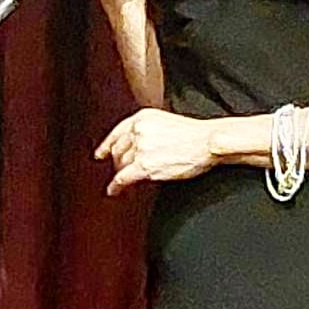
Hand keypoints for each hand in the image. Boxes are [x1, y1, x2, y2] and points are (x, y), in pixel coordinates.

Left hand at [95, 109, 215, 194]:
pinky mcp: (143, 166)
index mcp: (143, 117)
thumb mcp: (168, 123)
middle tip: (120, 170)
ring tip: (121, 183)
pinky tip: (114, 191)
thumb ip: (149, 131)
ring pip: (120, 165)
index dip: (106, 145)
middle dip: (117, 162)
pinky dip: (116, 186)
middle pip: (117, 150)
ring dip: (120, 174)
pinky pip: (122, 178)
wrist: (207, 142)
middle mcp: (137, 131)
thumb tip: (136, 146)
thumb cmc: (196, 135)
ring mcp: (139, 148)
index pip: (117, 132)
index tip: (100, 154)